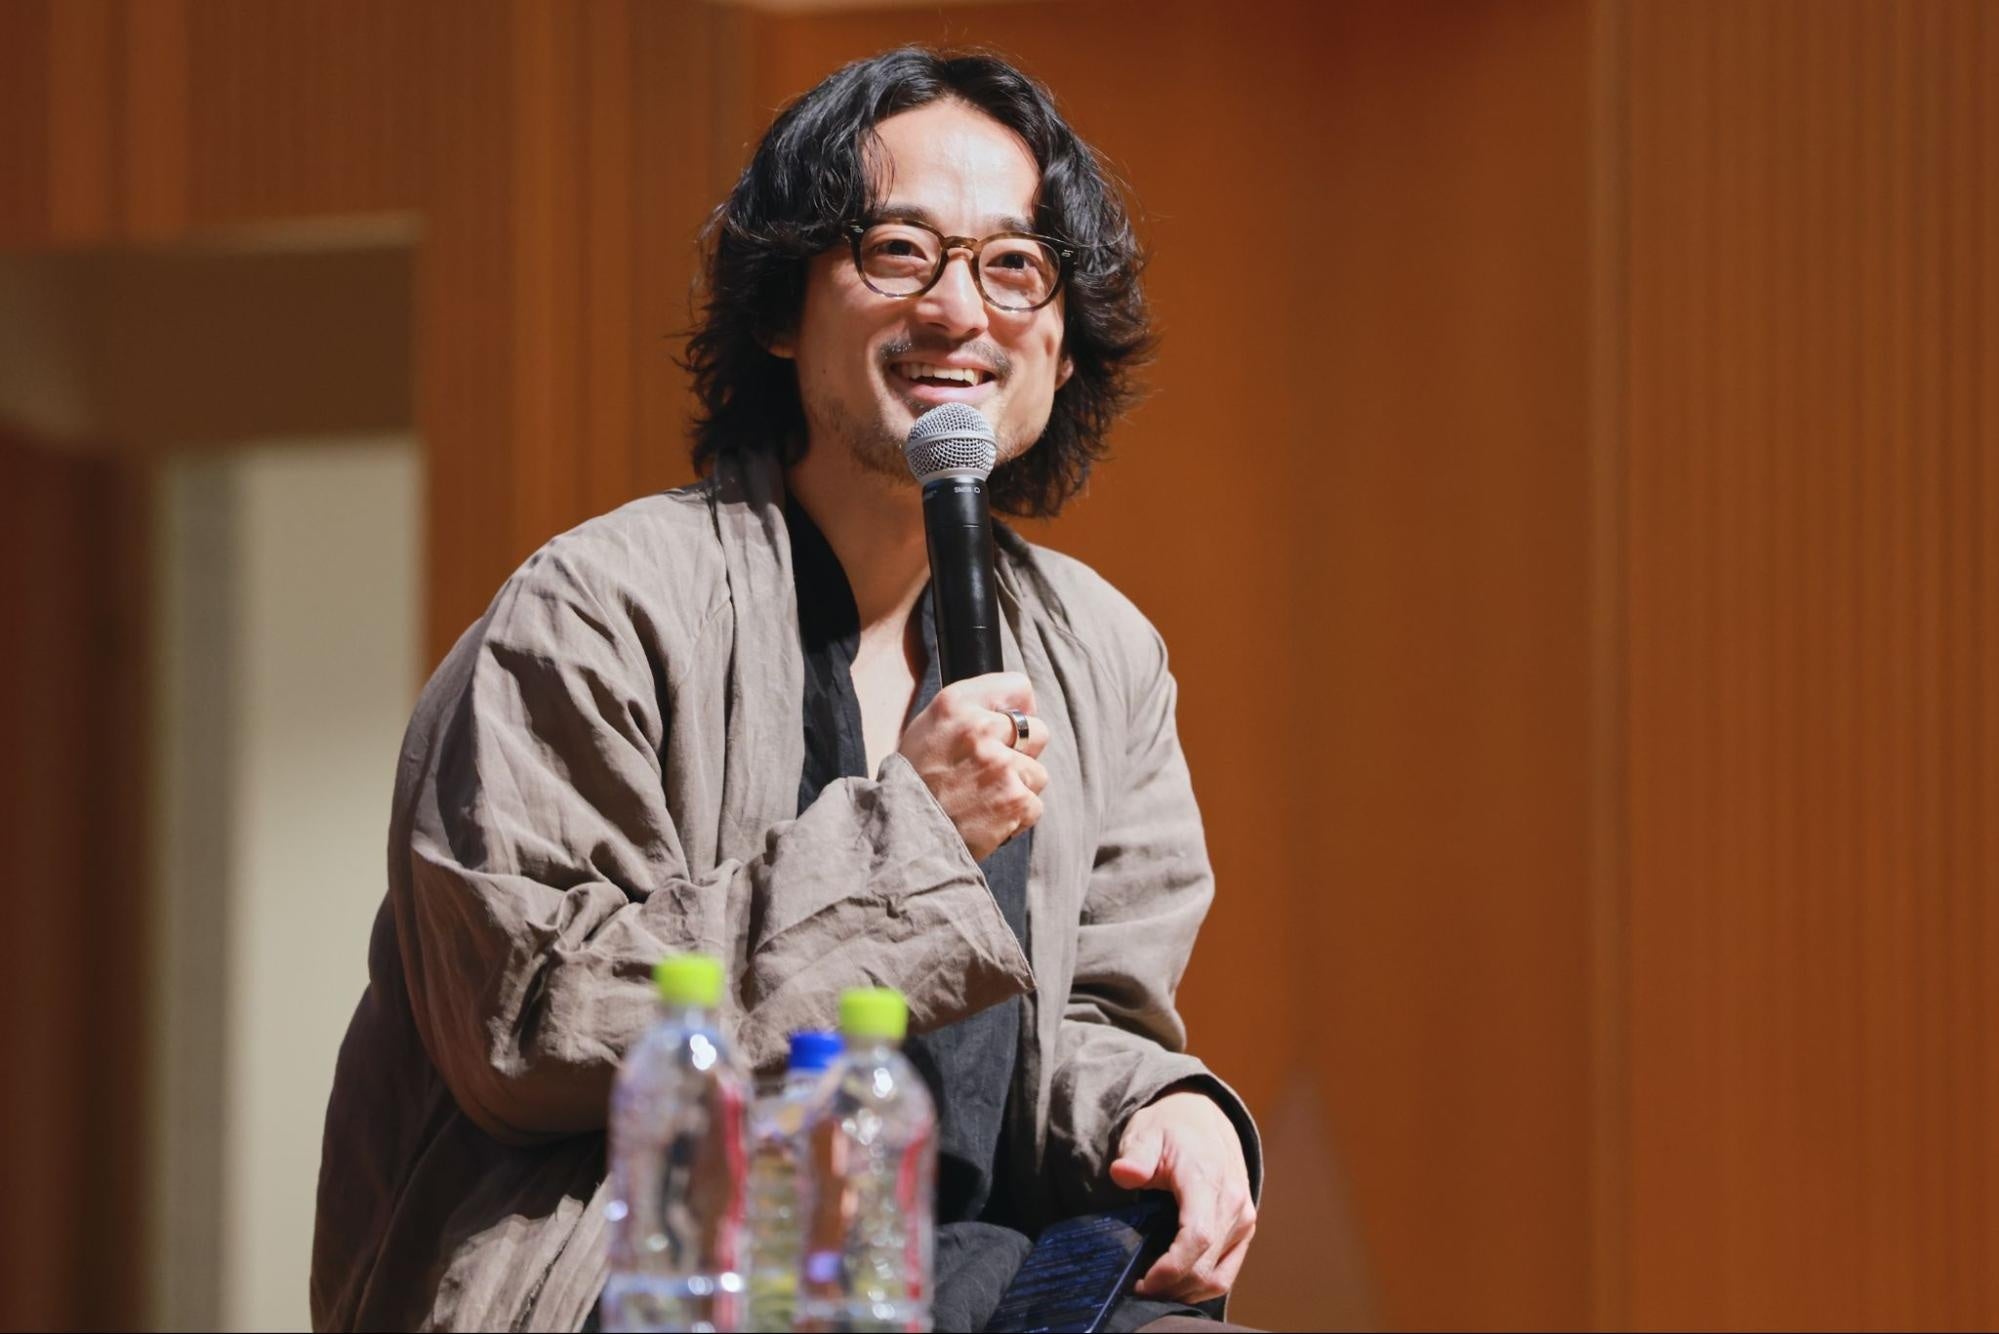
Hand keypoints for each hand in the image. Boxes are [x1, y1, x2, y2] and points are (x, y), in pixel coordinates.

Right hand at [896, 671, 1049, 861]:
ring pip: (1038, 773)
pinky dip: (1016, 816)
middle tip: (993, 770)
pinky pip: (1033, 805)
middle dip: (1024, 751)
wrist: (904, 834)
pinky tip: (988, 817)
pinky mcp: (1014, 799)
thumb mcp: (929, 726)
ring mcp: (1001, 765)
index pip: (1018, 686)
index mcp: (956, 704)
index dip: (1019, 708)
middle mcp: (980, 729)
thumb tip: (1018, 706)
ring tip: (985, 798)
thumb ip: (970, 709)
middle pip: (1038, 730)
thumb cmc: (915, 780)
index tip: (1010, 727)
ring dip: (1018, 787)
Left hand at [1109, 1088, 1256, 1303]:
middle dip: (1169, 1287)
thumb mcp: (1145, 1132)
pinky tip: (1173, 1284)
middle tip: (1134, 1290)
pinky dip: (1200, 1285)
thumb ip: (1135, 1155)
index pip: (1198, 1237)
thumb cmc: (1170, 1128)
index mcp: (1208, 1180)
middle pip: (1205, 1266)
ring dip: (1184, 1292)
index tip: (1141, 1281)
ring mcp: (1244, 1219)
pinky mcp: (1245, 1229)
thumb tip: (1122, 1173)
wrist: (1204, 1119)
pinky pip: (1226, 1273)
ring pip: (1218, 1277)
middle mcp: (1233, 1203)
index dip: (1171, 1268)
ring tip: (1151, 1289)